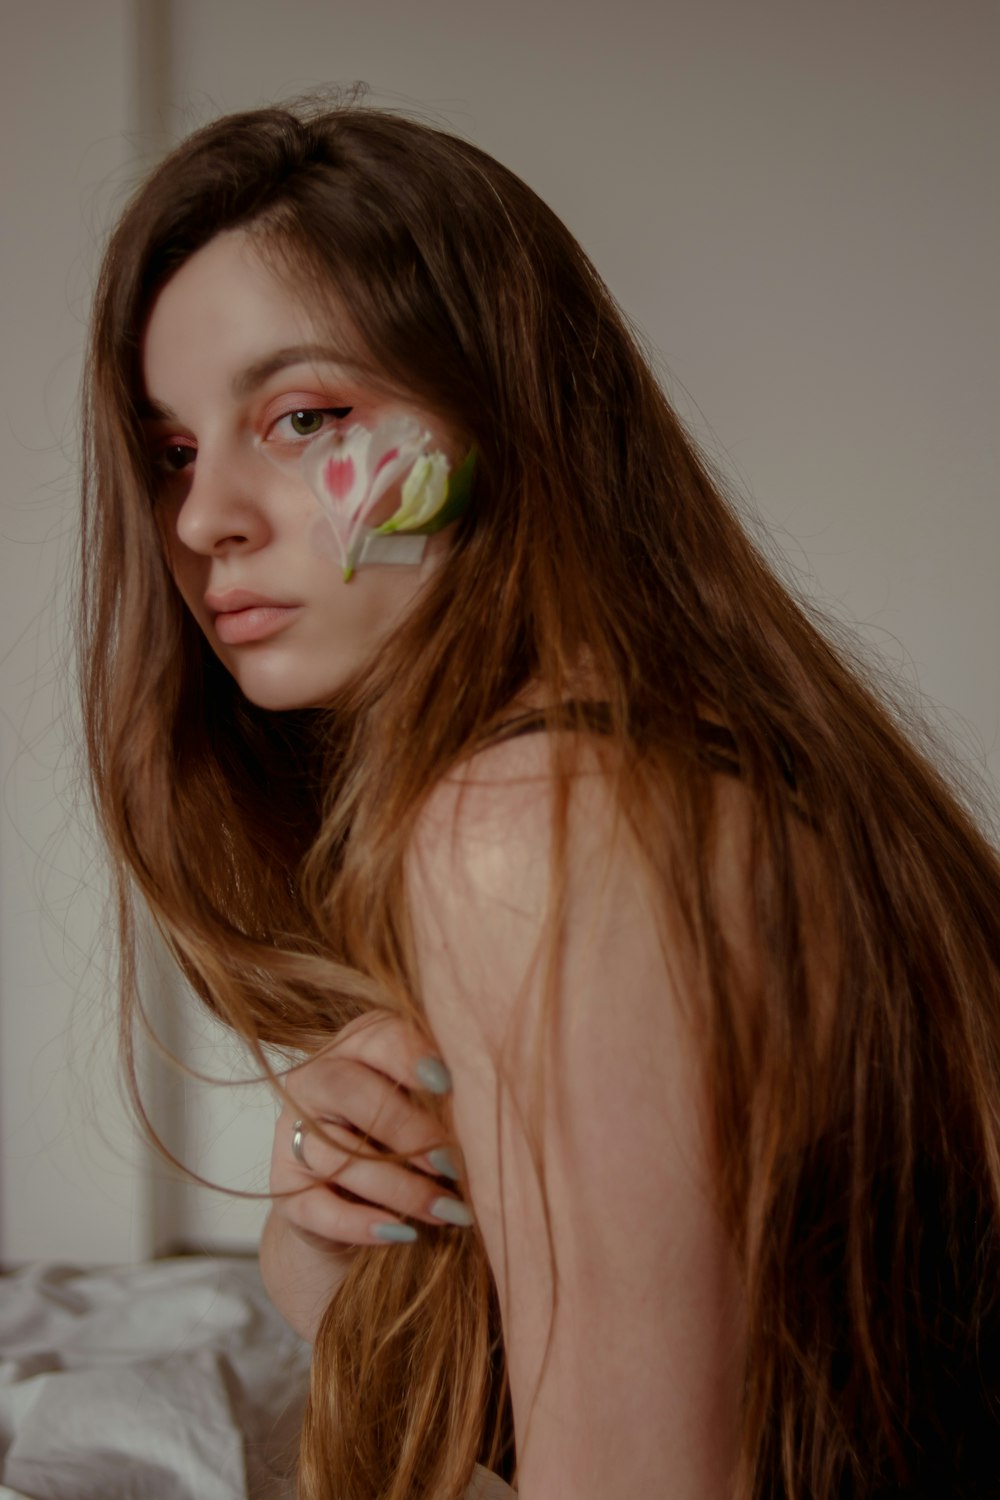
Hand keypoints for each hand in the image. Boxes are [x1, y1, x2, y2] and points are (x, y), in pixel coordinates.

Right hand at [269, 1009, 470, 1250]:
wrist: (357, 1199)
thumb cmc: (408, 1137)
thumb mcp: (427, 1105)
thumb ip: (444, 1094)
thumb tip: (487, 1102)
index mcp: (355, 1046)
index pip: (378, 1037)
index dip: (412, 1058)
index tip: (450, 1084)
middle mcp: (314, 1082)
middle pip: (350, 1092)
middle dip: (408, 1129)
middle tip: (454, 1164)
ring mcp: (292, 1136)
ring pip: (337, 1157)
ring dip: (400, 1188)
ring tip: (451, 1212)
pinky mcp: (286, 1190)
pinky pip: (319, 1208)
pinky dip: (363, 1224)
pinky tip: (403, 1234)